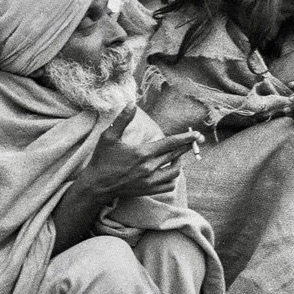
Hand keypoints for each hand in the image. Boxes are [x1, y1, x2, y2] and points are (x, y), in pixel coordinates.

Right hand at [75, 105, 203, 201]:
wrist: (96, 186)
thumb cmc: (102, 160)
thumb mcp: (109, 137)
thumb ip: (122, 119)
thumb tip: (132, 103)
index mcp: (142, 153)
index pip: (170, 143)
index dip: (185, 138)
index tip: (197, 134)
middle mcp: (149, 168)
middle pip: (176, 155)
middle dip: (188, 146)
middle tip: (197, 140)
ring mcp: (150, 181)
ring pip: (175, 172)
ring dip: (180, 162)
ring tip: (179, 155)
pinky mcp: (149, 190)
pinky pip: (169, 185)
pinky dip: (173, 177)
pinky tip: (171, 170)